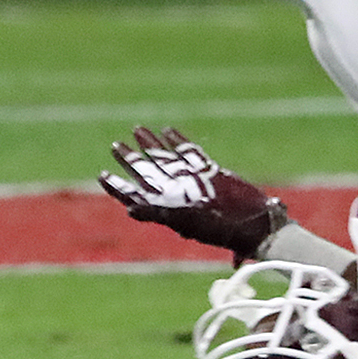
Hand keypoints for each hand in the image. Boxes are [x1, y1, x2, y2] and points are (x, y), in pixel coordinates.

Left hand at [98, 126, 288, 258]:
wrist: (254, 223)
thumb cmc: (219, 229)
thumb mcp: (184, 221)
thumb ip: (156, 213)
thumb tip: (128, 211)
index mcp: (166, 207)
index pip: (135, 196)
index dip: (117, 187)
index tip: (102, 175)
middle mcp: (176, 193)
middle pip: (147, 173)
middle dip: (131, 160)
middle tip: (114, 146)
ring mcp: (192, 181)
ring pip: (167, 160)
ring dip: (152, 146)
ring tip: (137, 129)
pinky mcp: (210, 172)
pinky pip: (190, 153)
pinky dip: (179, 141)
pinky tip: (168, 130)